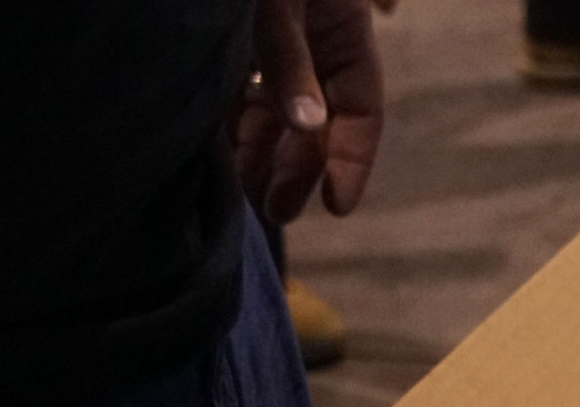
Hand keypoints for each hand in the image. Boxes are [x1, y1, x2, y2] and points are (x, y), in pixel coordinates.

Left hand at [238, 0, 384, 223]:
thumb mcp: (275, 4)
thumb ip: (291, 59)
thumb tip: (310, 125)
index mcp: (342, 29)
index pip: (361, 107)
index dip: (352, 159)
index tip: (338, 205)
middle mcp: (311, 41)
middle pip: (317, 118)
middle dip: (299, 168)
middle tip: (278, 213)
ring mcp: (271, 42)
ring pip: (275, 110)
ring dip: (263, 154)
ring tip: (246, 196)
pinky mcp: (230, 44)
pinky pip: (240, 94)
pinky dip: (233, 126)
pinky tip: (218, 156)